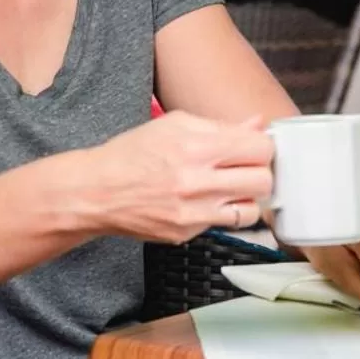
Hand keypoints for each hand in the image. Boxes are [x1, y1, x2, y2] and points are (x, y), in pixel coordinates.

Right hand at [89, 112, 273, 243]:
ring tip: (233, 187)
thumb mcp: (175, 125)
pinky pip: (225, 225)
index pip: (260, 148)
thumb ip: (220, 126)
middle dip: (260, 171)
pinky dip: (225, 213)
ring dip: (248, 197)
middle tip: (248, 168)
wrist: (96, 192)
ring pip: (253, 210)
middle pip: (263, 181)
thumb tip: (257, 124)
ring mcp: (192, 214)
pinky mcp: (186, 235)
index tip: (255, 146)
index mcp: (196, 148)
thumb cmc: (133, 153)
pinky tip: (210, 201)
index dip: (262, 145)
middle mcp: (196, 183)